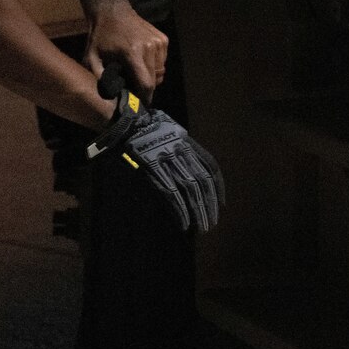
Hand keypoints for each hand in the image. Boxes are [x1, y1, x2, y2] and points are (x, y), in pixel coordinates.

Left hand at [84, 3, 166, 100]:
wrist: (112, 11)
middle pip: (155, 80)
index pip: (146, 83)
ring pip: (161, 71)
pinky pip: (163, 61)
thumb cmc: (100, 37)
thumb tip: (110, 98)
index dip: (144, 97)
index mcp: (133, 53)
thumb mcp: (91, 58)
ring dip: (151, 76)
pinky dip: (154, 65)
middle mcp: (150, 47)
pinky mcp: (163, 39)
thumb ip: (99, 78)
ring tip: (136, 72)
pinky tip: (142, 60)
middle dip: (145, 87)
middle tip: (133, 86)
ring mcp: (159, 42)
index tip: (139, 104)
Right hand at [86, 99, 225, 232]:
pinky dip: (180, 210)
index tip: (222, 204)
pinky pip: (172, 193)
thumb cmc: (147, 129)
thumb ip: (182, 150)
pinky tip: (184, 223)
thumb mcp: (171, 134)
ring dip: (198, 211)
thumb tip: (191, 171)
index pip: (211, 167)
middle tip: (212, 223)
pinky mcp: (154, 169)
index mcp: (188, 143)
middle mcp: (182, 151)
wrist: (127, 121)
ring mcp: (168, 160)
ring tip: (202, 227)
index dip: (218, 187)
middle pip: (203, 182)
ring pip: (190, 189)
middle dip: (209, 204)